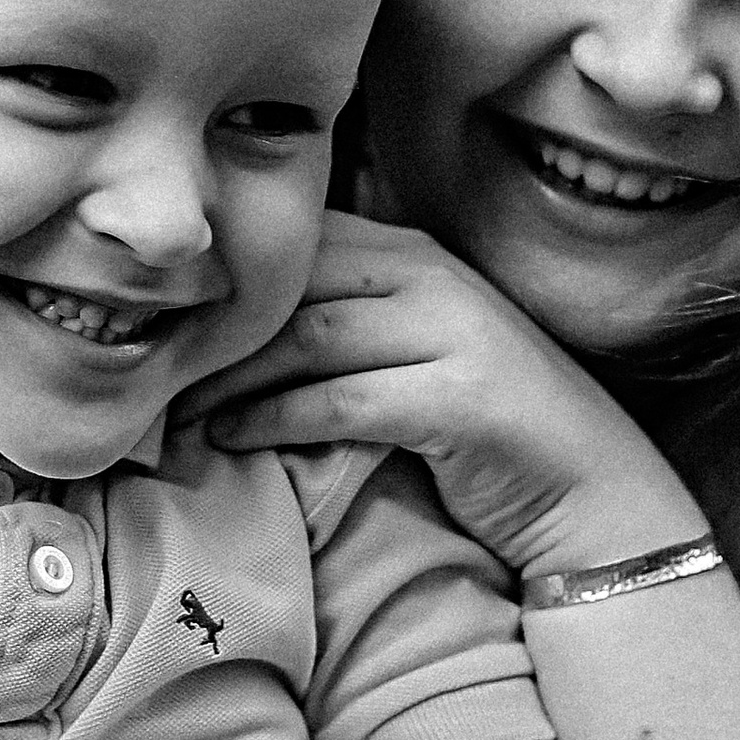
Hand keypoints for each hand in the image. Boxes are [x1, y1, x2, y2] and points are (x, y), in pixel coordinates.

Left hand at [192, 212, 697, 578]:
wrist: (596, 494)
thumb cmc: (487, 432)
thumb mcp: (413, 354)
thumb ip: (343, 325)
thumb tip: (229, 332)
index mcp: (415, 253)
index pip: (296, 245)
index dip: (220, 283)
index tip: (156, 325)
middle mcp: (432, 277)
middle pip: (291, 284)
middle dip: (210, 329)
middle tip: (144, 373)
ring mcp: (451, 332)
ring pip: (306, 339)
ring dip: (227, 380)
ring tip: (171, 414)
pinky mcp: (459, 398)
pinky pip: (339, 400)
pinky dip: (273, 420)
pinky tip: (229, 440)